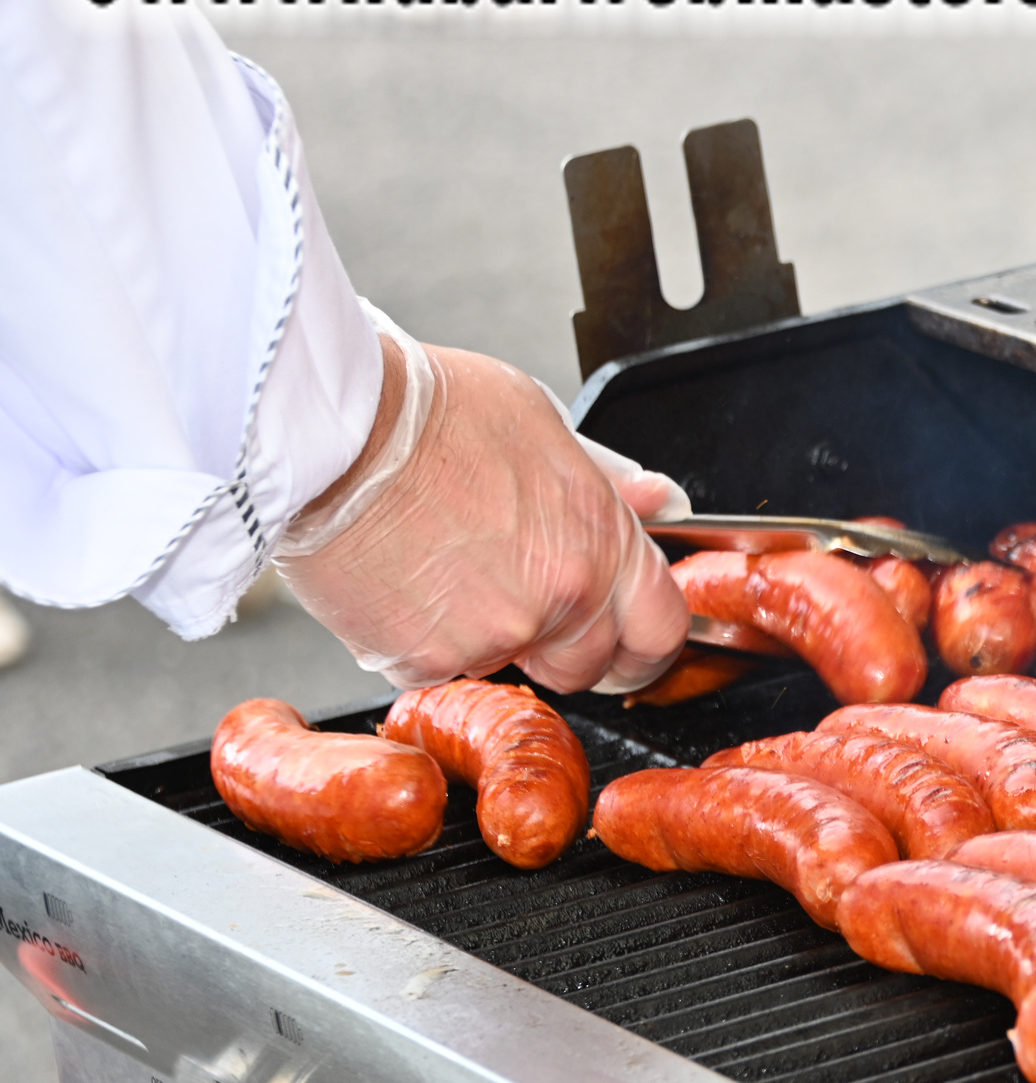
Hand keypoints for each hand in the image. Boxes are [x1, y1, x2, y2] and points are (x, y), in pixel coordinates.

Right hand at [278, 334, 689, 692]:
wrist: (325, 430)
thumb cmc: (421, 412)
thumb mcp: (539, 422)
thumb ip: (606, 478)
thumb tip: (662, 501)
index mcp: (599, 539)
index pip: (661, 628)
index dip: (646, 643)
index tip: (628, 643)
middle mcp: (560, 596)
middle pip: (590, 667)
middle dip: (563, 647)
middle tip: (515, 597)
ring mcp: (494, 635)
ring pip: (507, 664)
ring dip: (485, 636)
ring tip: (442, 565)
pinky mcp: (425, 660)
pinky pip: (436, 670)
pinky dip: (420, 642)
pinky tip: (399, 582)